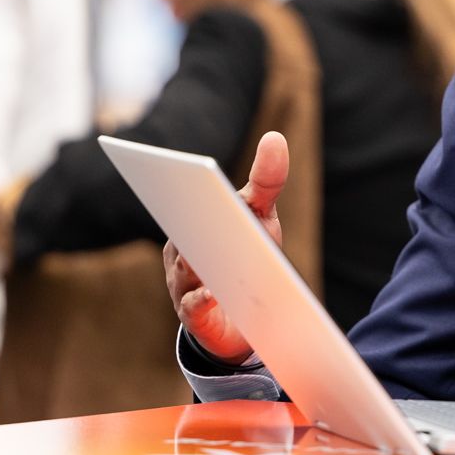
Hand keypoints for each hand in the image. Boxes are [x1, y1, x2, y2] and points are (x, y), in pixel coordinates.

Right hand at [164, 131, 287, 364]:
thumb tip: (274, 138)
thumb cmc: (250, 256)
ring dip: (199, 261)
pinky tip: (216, 293)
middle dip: (189, 217)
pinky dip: (204, 299)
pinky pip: (193, 306)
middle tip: (199, 202)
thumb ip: (266, 180)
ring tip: (212, 252)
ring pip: (186, 269)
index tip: (184, 169)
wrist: (245, 317)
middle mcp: (180, 250)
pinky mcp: (194, 317)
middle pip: (182, 231)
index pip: (182, 197)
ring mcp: (183, 284)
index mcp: (192, 221)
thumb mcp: (262, 215)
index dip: (179, 181)